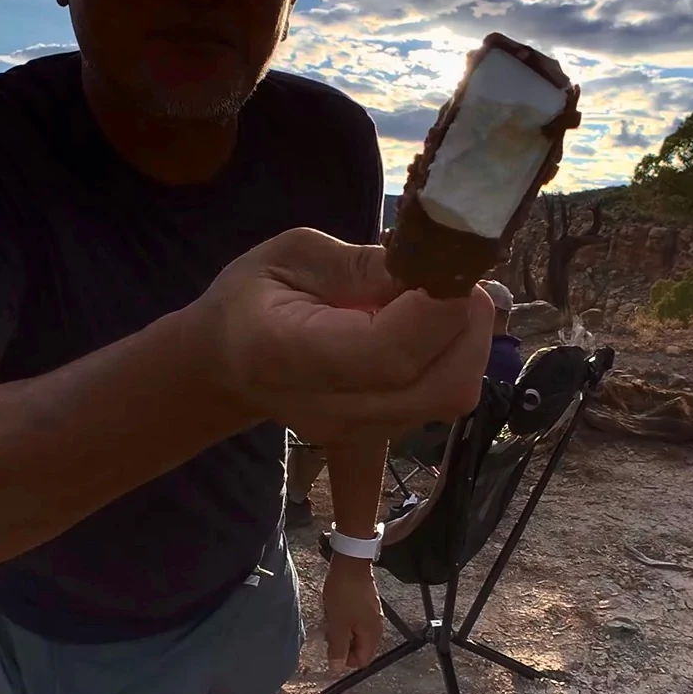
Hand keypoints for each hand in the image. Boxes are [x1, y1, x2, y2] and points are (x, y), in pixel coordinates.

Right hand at [193, 227, 493, 444]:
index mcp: (290, 356)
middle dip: (468, 326)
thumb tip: (426, 265)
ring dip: (464, 342)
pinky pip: (440, 402)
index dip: (438, 310)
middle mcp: (330, 410)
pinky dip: (454, 360)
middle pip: (439, 388)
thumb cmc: (249, 300)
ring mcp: (358, 433)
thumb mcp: (289, 256)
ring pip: (449, 398)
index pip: (390, 354)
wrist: (224, 366)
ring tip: (436, 298)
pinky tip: (430, 328)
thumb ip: (358, 265)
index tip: (448, 264)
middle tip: (455, 278)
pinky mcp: (380, 436)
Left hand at [321, 555, 382, 673]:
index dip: (346, 660)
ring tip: (330, 619)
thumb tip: (337, 670)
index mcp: (372, 634)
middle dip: (342, 644)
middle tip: (328, 632)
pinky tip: (334, 610)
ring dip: (341, 631)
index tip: (331, 649)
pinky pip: (355, 621)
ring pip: (355, 634)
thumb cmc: (344, 594)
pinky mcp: (366, 604)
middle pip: (359, 648)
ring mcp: (372, 614)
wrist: (350, 563)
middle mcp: (376, 626)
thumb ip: (338, 649)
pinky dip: (344, 620)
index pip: (362, 661)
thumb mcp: (337, 624)